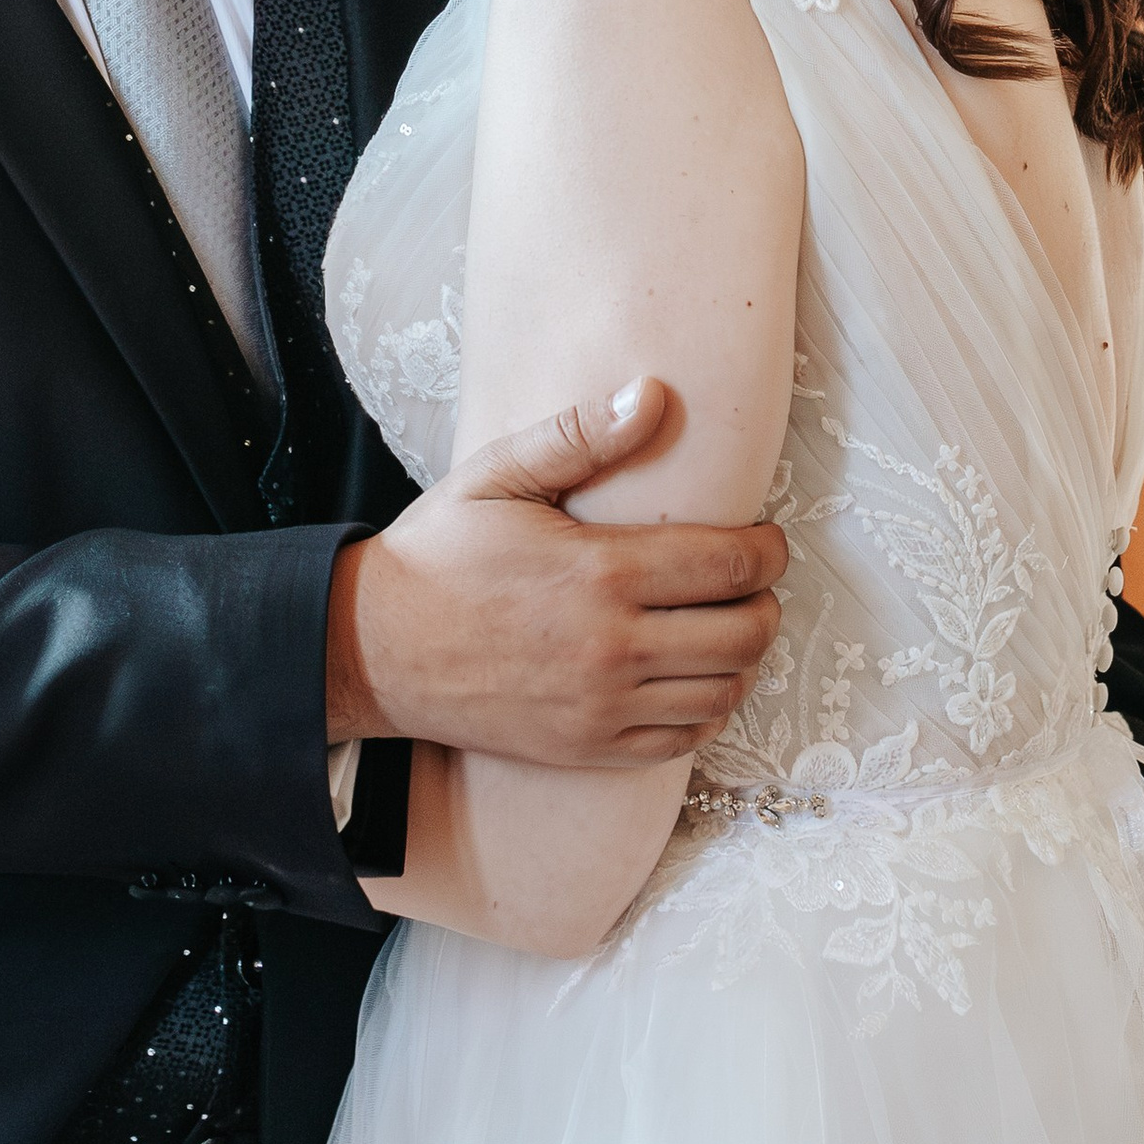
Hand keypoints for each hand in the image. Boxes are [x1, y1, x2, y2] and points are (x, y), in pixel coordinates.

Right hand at [327, 378, 784, 768]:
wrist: (373, 649)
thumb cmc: (436, 556)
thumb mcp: (497, 477)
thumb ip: (580, 436)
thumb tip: (654, 395)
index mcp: (602, 572)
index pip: (733, 564)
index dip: (769, 550)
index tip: (766, 539)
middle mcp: (613, 647)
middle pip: (745, 633)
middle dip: (766, 603)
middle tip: (752, 583)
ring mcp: (602, 706)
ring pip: (723, 690)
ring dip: (741, 657)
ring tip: (725, 627)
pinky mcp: (587, 748)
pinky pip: (682, 739)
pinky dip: (705, 710)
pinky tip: (691, 679)